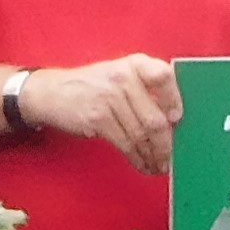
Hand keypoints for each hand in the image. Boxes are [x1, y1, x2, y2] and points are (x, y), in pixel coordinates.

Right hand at [20, 55, 184, 174]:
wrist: (52, 92)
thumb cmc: (93, 87)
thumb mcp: (120, 75)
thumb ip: (146, 90)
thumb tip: (174, 123)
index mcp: (134, 64)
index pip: (164, 76)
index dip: (174, 100)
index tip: (177, 119)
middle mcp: (123, 77)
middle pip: (155, 117)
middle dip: (166, 145)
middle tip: (171, 158)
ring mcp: (109, 98)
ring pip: (141, 135)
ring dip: (153, 156)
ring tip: (159, 165)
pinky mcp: (98, 119)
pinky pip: (126, 144)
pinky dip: (137, 159)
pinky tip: (143, 164)